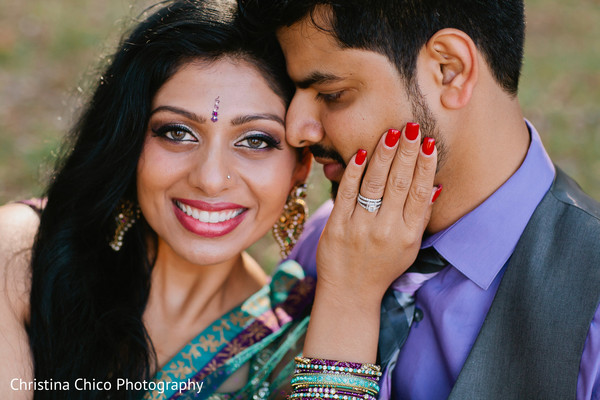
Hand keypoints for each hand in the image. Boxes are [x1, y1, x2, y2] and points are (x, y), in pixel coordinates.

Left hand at [317, 122, 438, 303]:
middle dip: (406, 152)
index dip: (425, 166)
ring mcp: (359, 228)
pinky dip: (354, 172)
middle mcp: (385, 230)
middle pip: (398, 183)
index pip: (419, 192)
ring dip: (383, 155)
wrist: (350, 292)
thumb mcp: (410, 247)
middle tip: (411, 125)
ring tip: (391, 133)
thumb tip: (435, 185)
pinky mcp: (337, 226)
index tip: (429, 142)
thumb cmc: (383, 267)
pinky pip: (346, 193)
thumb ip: (420, 217)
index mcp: (408, 235)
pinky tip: (362, 152)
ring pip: (373, 184)